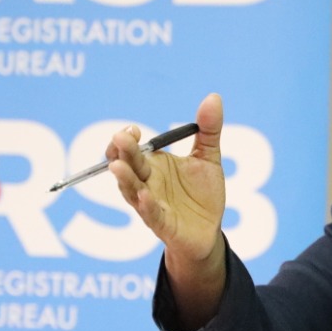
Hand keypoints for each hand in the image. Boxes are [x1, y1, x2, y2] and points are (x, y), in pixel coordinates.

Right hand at [106, 94, 226, 327]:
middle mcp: (147, 184)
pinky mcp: (162, 225)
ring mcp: (152, 205)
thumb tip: (214, 97)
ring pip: (132, 191)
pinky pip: (151, 215)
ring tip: (118, 166)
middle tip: (120, 138)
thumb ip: (209, 130)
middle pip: (129, 166)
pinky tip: (145, 196)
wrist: (210, 233)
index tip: (132, 129)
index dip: (128, 140)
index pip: (132, 150)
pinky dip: (147, 206)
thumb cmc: (202, 196)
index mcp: (153, 166)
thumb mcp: (208, 159)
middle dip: (123, 152)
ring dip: (125, 179)